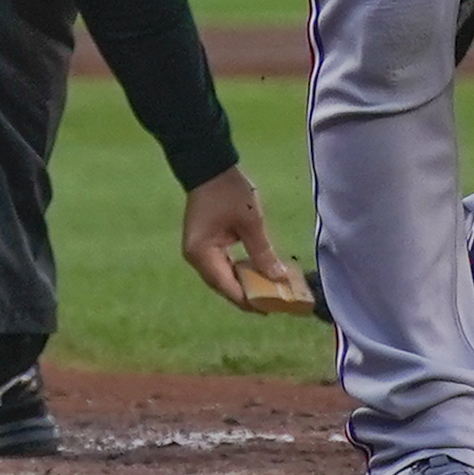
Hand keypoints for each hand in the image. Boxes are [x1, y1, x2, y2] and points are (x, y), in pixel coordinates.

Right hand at [179, 167, 316, 314]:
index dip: (247, 300)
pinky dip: (239, 269)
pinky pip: (222, 264)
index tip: (268, 310)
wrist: (210, 164)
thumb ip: (262, 252)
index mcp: (202, 254)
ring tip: (268, 291)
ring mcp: (198, 250)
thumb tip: (277, 277)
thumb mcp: (250, 222)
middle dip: (247, 294)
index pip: (226, 286)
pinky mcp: (205, 243)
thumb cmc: (228, 191)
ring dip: (244, 282)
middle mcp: (196, 257)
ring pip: (223, 275)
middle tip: (272, 303)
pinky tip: (257, 272)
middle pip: (223, 284)